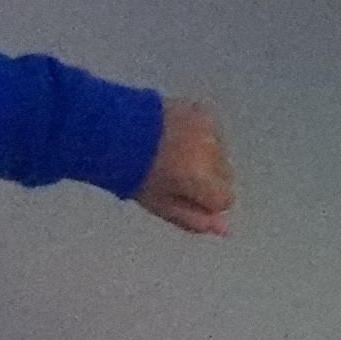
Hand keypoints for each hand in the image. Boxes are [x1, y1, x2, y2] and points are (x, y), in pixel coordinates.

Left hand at [138, 97, 235, 233]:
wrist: (115, 131)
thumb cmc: (134, 174)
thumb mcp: (161, 204)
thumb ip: (195, 219)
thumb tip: (225, 230)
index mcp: (201, 177)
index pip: (225, 200)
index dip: (204, 201)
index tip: (183, 194)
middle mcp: (212, 151)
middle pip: (225, 176)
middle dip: (208, 178)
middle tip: (177, 174)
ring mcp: (210, 128)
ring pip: (221, 152)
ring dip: (205, 155)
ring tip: (174, 151)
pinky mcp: (204, 109)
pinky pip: (213, 131)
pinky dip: (201, 135)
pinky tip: (177, 134)